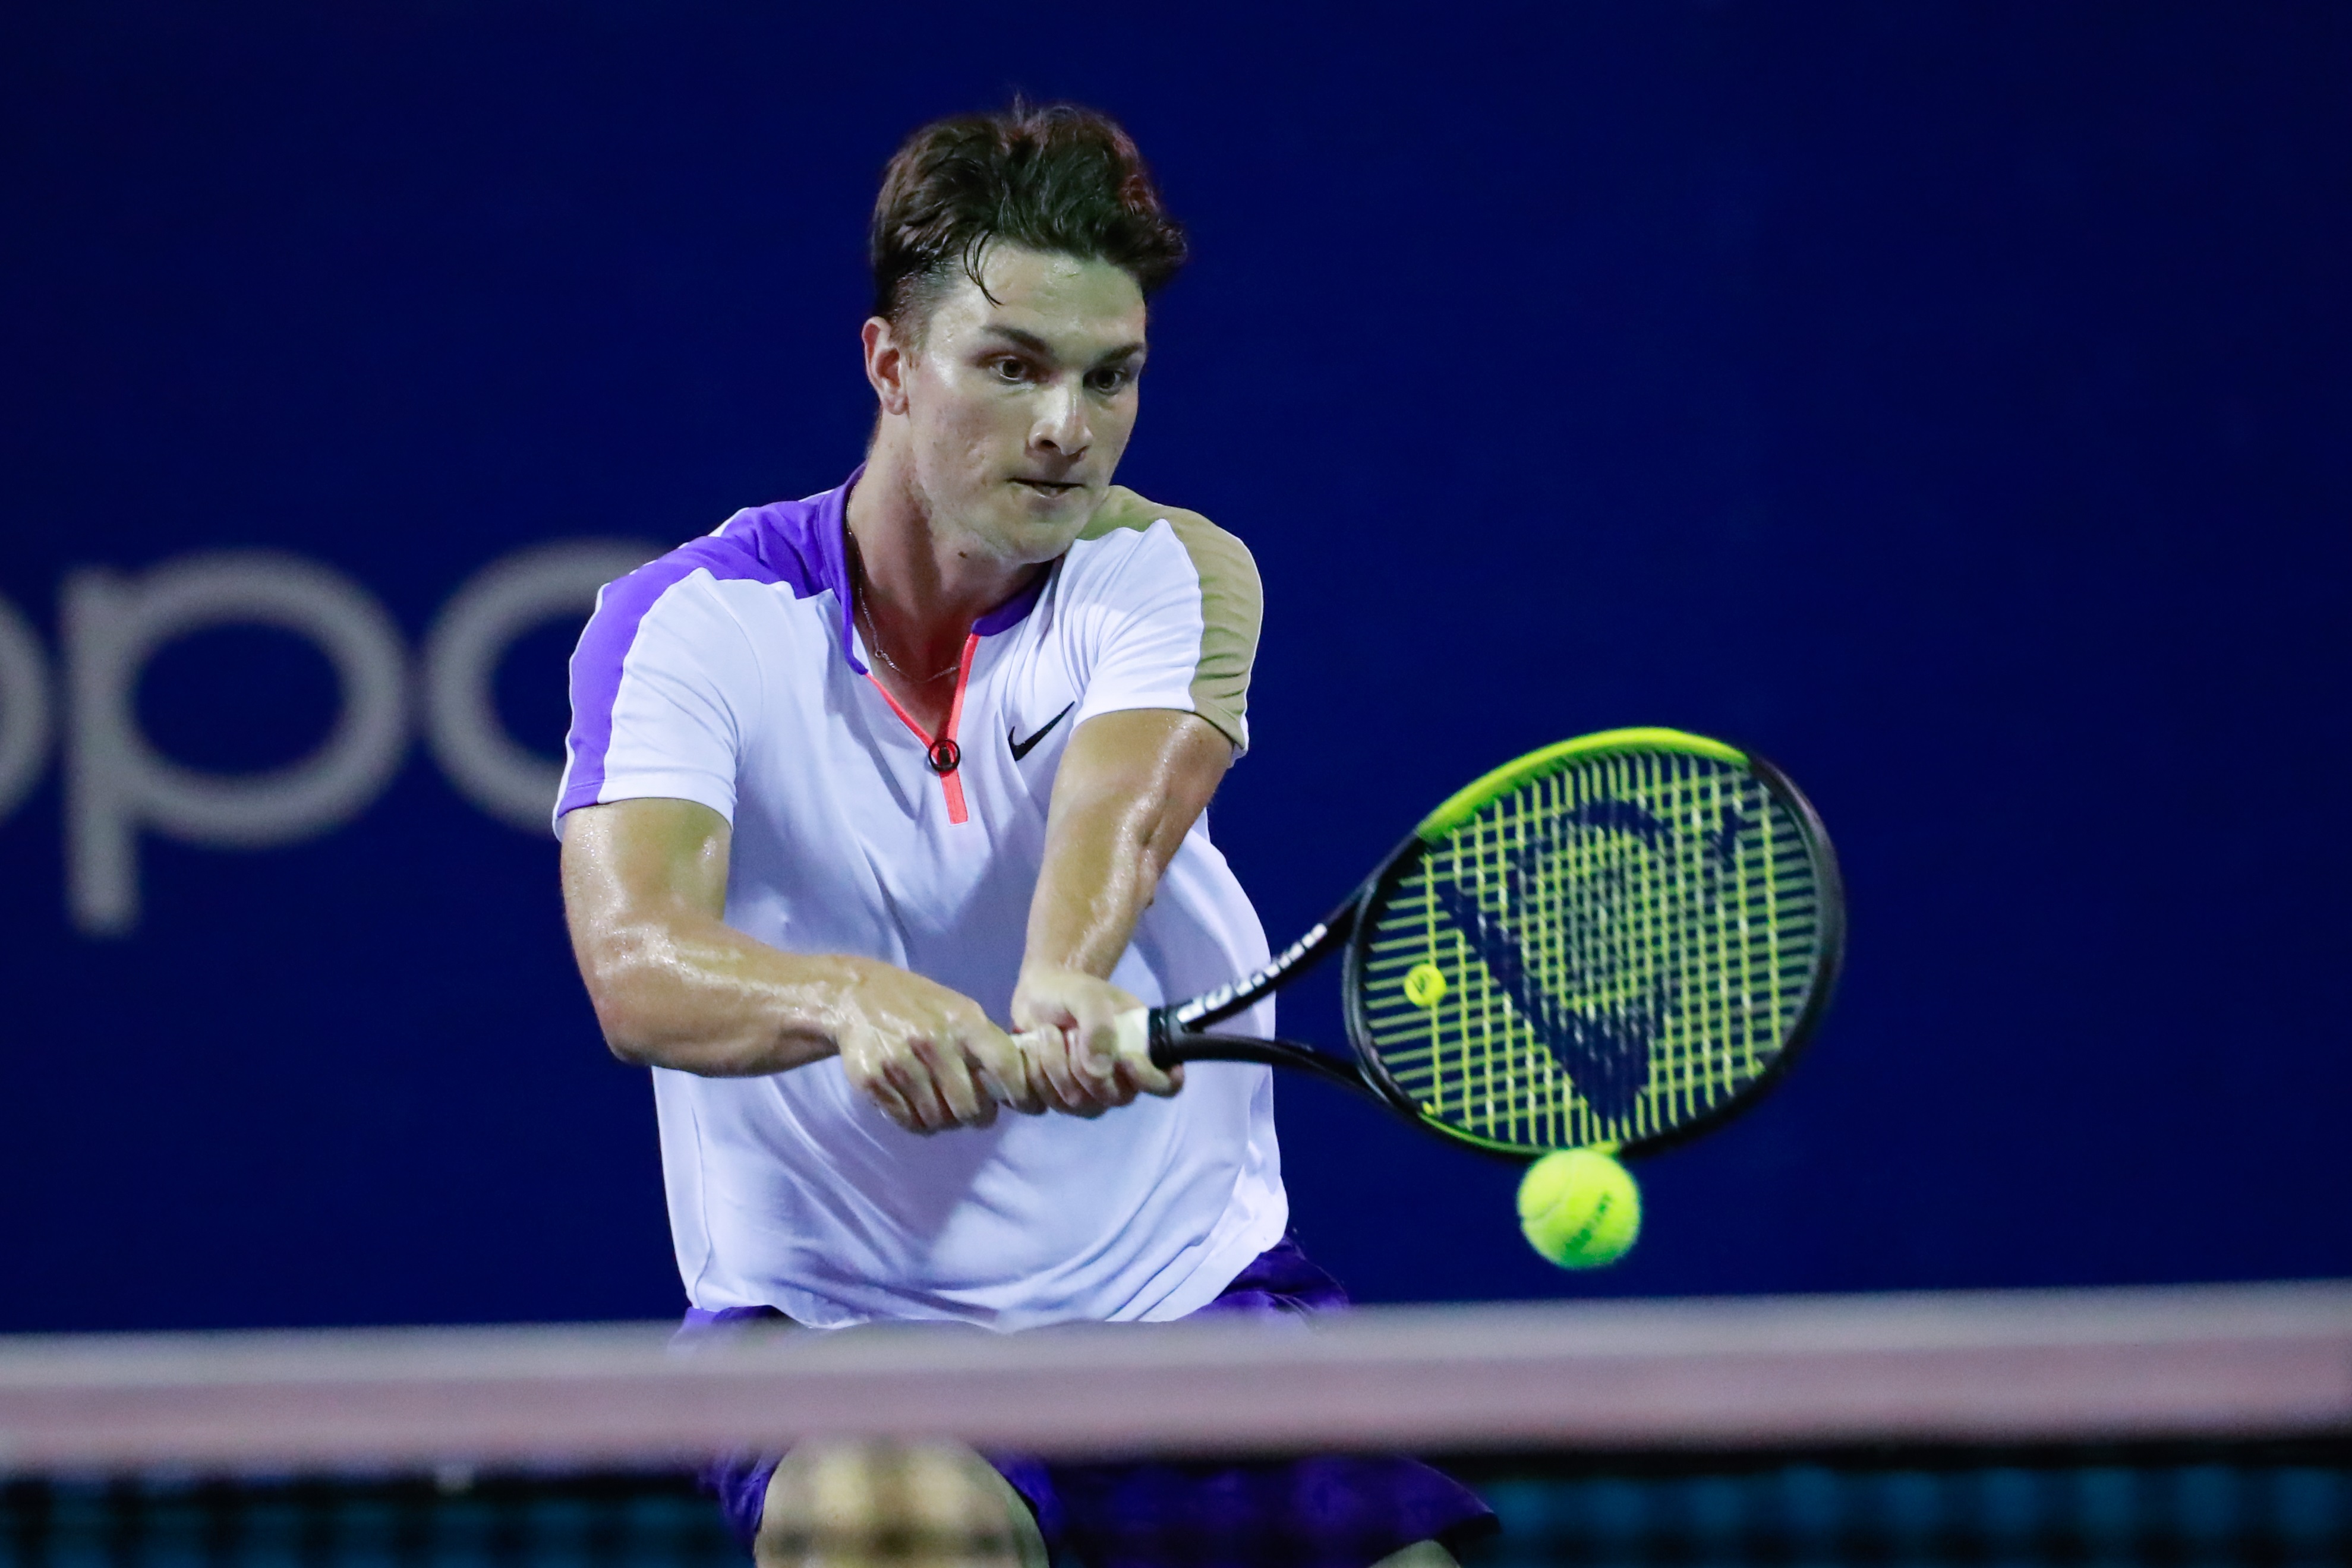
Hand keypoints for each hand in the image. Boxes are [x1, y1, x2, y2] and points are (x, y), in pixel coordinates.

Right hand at [836, 963, 1040, 1132]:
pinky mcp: (873, 1081)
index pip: (1004, 1066)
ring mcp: (901, 1063)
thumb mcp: (958, 1010)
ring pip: (938, 1119)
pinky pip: (907, 1121)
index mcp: (963, 1022)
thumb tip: (1018, 1085)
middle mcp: (934, 1042)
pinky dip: (917, 1122)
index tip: (1026, 1106)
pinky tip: (916, 1106)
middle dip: (977, 1116)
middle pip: (970, 1107)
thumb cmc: (918, 1006)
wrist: (855, 997)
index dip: (1021, 1093)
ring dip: (945, 1121)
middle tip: (974, 1113)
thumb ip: (985, 1043)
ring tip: (942, 1106)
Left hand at [1010, 966, 1182, 1116]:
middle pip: (1115, 1098)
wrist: (1036, 996)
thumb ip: (1098, 1025)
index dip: (1150, 1080)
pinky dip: (1035, 1074)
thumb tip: (1102, 1071)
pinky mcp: (1059, 1099)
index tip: (1126, 1059)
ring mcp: (1090, 1094)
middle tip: (1069, 1032)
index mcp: (1141, 1051)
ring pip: (1079, 1104)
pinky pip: (1049, 1105)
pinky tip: (1033, 1050)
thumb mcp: (1087, 995)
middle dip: (1085, 1065)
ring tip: (1047, 1033)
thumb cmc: (1071, 991)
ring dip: (1055, 1066)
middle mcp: (1121, 1079)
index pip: (1166, 1084)